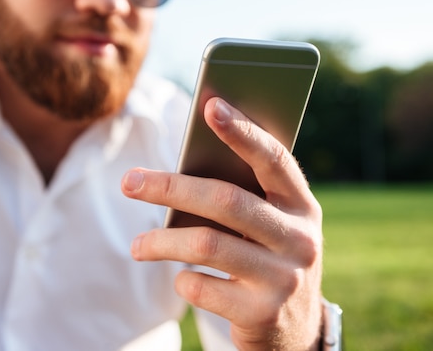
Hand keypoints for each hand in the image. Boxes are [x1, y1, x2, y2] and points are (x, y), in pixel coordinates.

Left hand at [122, 97, 322, 350]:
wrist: (294, 331)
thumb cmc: (268, 258)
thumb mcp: (271, 226)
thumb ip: (244, 197)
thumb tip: (183, 166)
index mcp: (303, 207)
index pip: (274, 160)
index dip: (243, 132)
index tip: (210, 105)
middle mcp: (301, 240)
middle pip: (226, 200)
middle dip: (170, 187)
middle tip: (129, 182)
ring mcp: (285, 279)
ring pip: (206, 245)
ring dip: (161, 242)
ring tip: (136, 246)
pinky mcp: (261, 315)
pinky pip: (201, 288)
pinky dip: (183, 280)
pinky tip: (183, 278)